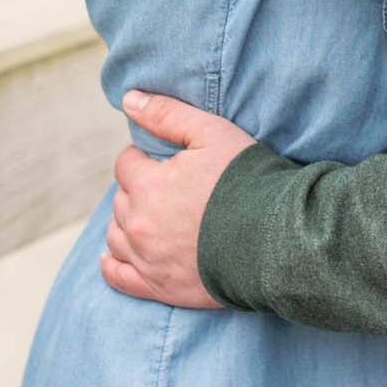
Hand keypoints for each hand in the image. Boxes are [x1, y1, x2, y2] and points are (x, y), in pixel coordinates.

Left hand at [100, 91, 258, 308]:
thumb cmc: (247, 181)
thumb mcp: (212, 133)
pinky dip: (111, 265)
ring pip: (116, 235)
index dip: (145, 159)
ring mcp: (148, 259)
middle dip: (138, 189)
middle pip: (121, 199)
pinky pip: (118, 277)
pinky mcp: (159, 287)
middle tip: (170, 188)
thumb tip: (128, 99)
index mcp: (148, 185)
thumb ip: (166, 114)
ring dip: (126, 221)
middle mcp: (139, 224)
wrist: (276, 239)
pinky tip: (110, 257)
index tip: (167, 162)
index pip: (126, 164)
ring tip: (150, 216)